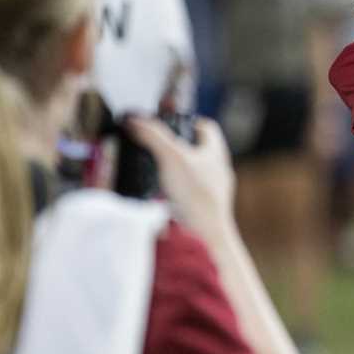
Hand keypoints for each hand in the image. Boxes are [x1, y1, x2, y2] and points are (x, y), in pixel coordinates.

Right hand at [126, 116, 234, 241]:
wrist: (206, 233)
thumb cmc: (197, 195)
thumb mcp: (172, 157)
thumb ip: (154, 136)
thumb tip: (135, 120)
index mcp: (215, 152)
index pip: (206, 127)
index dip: (188, 121)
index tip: (170, 123)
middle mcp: (217, 169)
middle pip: (198, 149)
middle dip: (177, 145)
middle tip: (155, 146)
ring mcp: (213, 189)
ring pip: (193, 171)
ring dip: (174, 168)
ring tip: (154, 169)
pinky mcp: (203, 206)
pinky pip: (188, 192)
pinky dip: (174, 190)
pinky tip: (159, 195)